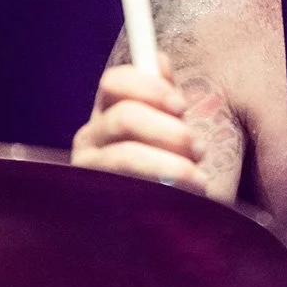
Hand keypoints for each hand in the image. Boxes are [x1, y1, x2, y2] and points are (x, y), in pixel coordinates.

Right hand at [71, 51, 207, 190]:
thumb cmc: (163, 171)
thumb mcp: (167, 130)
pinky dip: (159, 190)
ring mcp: (88, 172)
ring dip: (169, 164)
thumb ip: (162, 97)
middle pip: (123, 116)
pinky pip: (125, 191)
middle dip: (168, 130)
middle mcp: (90, 138)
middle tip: (198, 147)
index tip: (180, 105)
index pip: (114, 83)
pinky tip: (184, 197)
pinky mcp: (93, 202)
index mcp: (108, 113)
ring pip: (125, 156)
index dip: (149, 87)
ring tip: (198, 179)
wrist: (153, 226)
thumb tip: (159, 60)